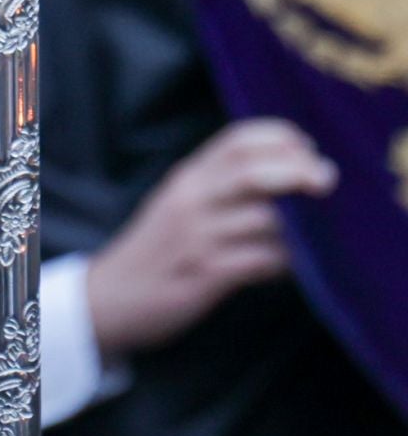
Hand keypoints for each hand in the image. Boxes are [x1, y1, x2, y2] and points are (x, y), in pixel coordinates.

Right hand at [86, 119, 334, 359]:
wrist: (109, 297)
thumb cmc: (157, 250)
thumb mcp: (179, 203)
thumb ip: (222, 183)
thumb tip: (289, 166)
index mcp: (186, 178)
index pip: (237, 140)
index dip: (281, 137)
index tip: (308, 150)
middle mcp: (190, 201)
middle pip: (253, 171)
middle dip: (300, 171)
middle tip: (327, 181)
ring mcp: (197, 238)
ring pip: (266, 220)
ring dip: (295, 230)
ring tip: (296, 242)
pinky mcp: (205, 274)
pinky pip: (262, 260)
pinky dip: (283, 263)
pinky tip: (278, 267)